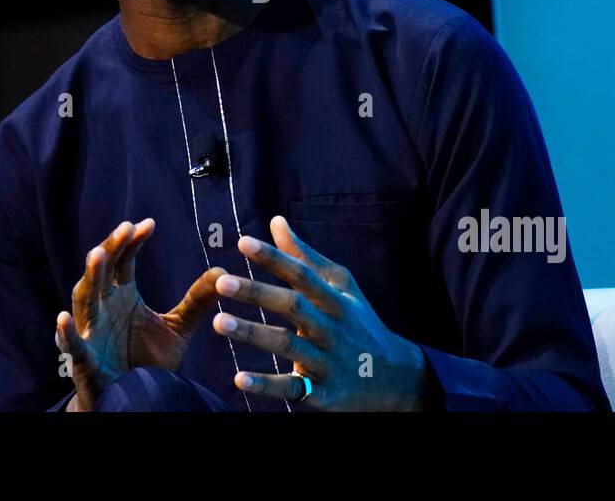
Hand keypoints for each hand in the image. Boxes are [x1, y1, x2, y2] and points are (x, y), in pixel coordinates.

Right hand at [55, 218, 225, 411]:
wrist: (134, 400)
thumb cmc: (148, 361)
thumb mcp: (177, 328)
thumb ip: (196, 301)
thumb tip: (223, 271)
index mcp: (122, 296)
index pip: (124, 261)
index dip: (132, 242)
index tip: (147, 224)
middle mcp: (103, 308)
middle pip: (102, 272)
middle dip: (111, 249)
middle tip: (124, 229)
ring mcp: (91, 332)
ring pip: (84, 301)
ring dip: (90, 278)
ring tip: (97, 256)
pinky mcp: (84, 361)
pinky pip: (73, 346)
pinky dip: (66, 333)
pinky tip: (63, 318)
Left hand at [210, 215, 430, 410]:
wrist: (397, 378)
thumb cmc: (360, 323)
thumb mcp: (341, 287)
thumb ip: (304, 257)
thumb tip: (276, 221)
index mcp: (335, 300)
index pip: (302, 275)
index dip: (274, 258)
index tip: (242, 242)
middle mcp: (332, 329)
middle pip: (293, 307)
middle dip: (257, 293)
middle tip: (221, 281)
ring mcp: (328, 362)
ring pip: (288, 346)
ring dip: (253, 334)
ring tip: (218, 322)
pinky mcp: (323, 394)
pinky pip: (292, 388)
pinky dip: (266, 385)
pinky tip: (238, 379)